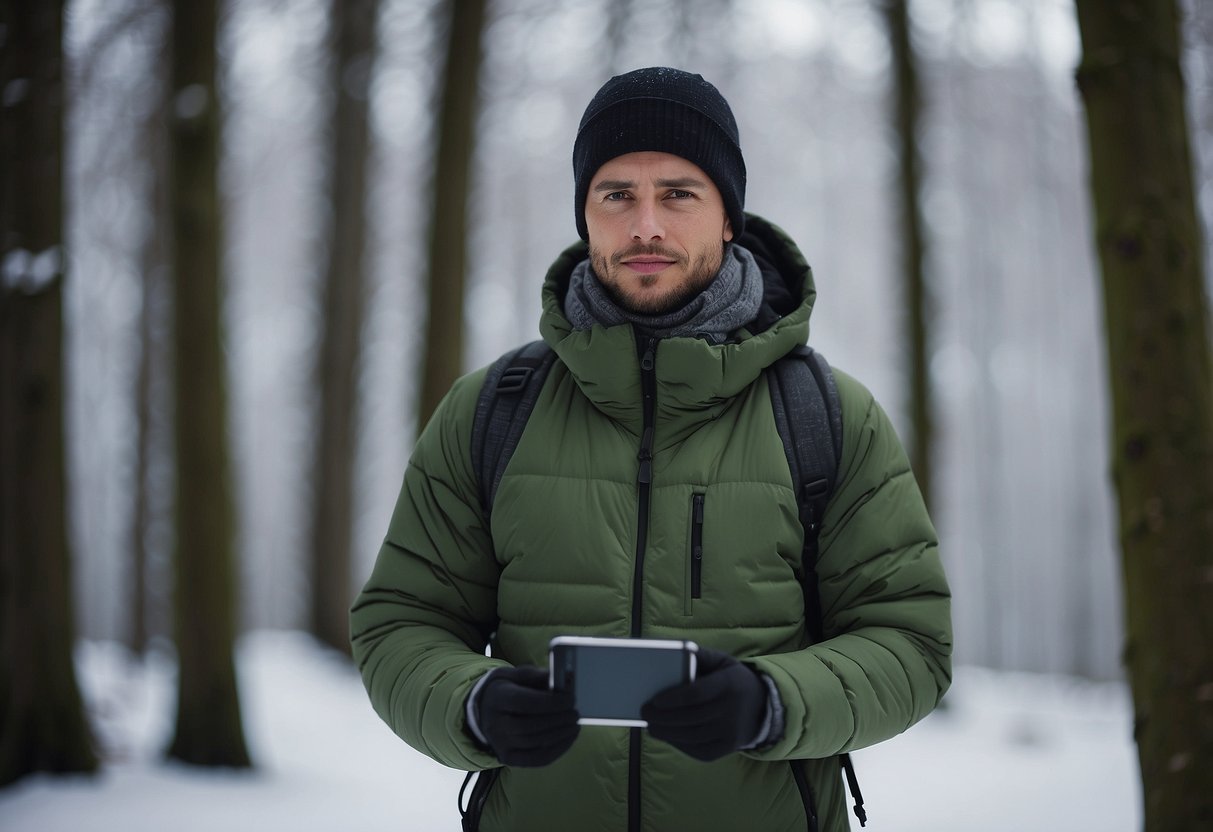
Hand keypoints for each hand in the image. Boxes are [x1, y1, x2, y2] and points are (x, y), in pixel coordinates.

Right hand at [472, 666, 579, 766]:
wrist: (484, 710)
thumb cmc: (506, 689)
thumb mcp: (515, 675)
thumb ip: (537, 676)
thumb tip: (562, 682)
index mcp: (497, 699)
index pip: (526, 703)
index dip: (552, 702)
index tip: (570, 699)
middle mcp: (495, 724)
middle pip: (532, 726)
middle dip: (559, 720)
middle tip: (576, 713)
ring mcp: (500, 744)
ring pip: (536, 743)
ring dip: (561, 735)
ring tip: (575, 725)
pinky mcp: (508, 758)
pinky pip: (537, 758)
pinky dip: (557, 749)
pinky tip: (569, 738)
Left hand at [640, 648, 767, 761]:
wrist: (763, 706)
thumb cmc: (732, 680)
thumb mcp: (722, 661)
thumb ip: (699, 656)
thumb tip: (673, 652)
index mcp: (729, 684)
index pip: (696, 694)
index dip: (673, 699)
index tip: (654, 700)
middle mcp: (732, 710)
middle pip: (690, 717)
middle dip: (662, 718)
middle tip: (644, 714)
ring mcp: (731, 732)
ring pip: (692, 736)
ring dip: (667, 733)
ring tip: (651, 727)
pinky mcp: (728, 747)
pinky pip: (700, 751)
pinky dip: (680, 745)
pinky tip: (669, 737)